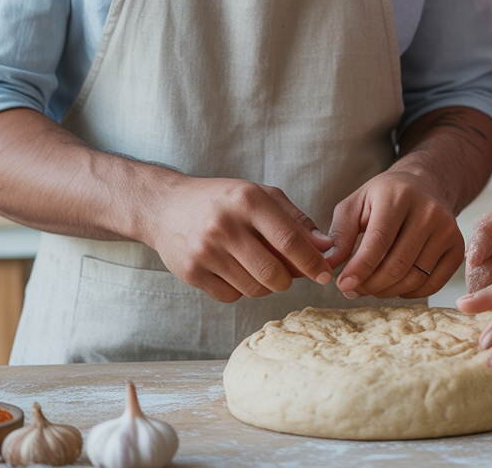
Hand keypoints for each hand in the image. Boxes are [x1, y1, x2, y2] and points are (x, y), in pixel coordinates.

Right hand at [146, 176, 334, 301]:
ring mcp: (206, 251)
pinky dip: (242, 288)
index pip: (289, 240)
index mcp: (248, 201)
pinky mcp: (192, 273)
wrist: (165, 206)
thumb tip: (326, 247)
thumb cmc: (222, 199)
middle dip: (289, 279)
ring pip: (255, 288)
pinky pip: (232, 296)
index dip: (312, 261)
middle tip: (288, 271)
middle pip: (274, 272)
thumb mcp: (260, 196)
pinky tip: (235, 269)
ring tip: (259, 265)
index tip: (325, 273)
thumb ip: (295, 220)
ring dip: (267, 285)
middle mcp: (226, 226)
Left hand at [325, 168, 463, 299]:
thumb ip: (340, 233)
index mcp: (398, 196)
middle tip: (352, 289)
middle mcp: (428, 211)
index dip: (359, 269)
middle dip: (370, 285)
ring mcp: (447, 229)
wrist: (425, 184)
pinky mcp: (457, 247)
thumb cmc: (384, 197)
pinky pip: (433, 284)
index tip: (342, 285)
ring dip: (387, 291)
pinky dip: (410, 293)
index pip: (379, 242)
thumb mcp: (356, 203)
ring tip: (371, 286)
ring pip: (414, 278)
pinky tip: (395, 284)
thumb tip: (328, 265)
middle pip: (397, 265)